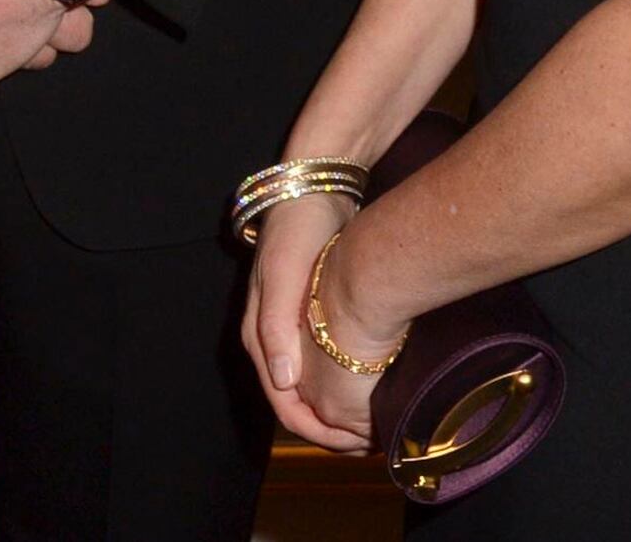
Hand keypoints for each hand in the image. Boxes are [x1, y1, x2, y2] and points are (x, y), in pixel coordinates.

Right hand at [261, 206, 411, 455]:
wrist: (315, 184)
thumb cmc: (298, 228)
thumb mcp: (285, 273)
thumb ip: (277, 326)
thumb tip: (283, 381)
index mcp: (259, 334)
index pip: (283, 404)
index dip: (315, 432)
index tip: (352, 446)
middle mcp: (269, 337)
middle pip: (294, 402)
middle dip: (328, 430)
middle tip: (370, 444)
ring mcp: (288, 327)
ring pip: (308, 388)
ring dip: (334, 413)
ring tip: (371, 426)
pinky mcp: (307, 315)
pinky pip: (320, 366)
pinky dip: (340, 386)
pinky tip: (367, 389)